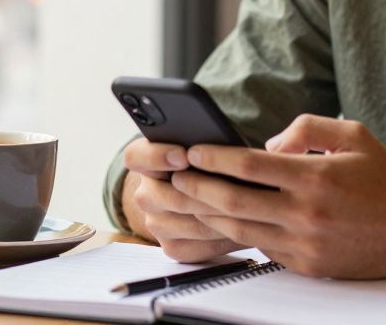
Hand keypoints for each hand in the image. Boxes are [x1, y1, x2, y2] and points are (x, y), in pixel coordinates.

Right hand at [122, 138, 247, 261]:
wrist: (207, 192)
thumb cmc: (209, 160)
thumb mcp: (203, 143)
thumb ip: (203, 139)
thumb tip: (219, 136)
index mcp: (144, 160)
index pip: (135, 157)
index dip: (158, 156)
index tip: (184, 155)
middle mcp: (146, 194)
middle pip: (169, 197)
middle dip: (204, 192)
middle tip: (233, 186)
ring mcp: (157, 224)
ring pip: (190, 224)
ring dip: (220, 216)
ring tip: (249, 207)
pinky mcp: (173, 248)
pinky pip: (199, 246)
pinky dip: (224, 237)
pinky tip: (244, 225)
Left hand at [172, 114, 385, 278]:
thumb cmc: (385, 177)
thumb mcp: (352, 134)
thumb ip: (306, 128)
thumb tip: (267, 144)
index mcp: (316, 176)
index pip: (250, 165)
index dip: (214, 157)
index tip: (191, 150)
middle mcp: (308, 213)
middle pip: (235, 202)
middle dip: (198, 188)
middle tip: (175, 177)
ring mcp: (306, 244)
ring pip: (242, 230)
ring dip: (209, 214)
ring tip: (188, 199)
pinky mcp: (309, 266)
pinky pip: (263, 248)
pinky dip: (240, 234)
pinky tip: (223, 221)